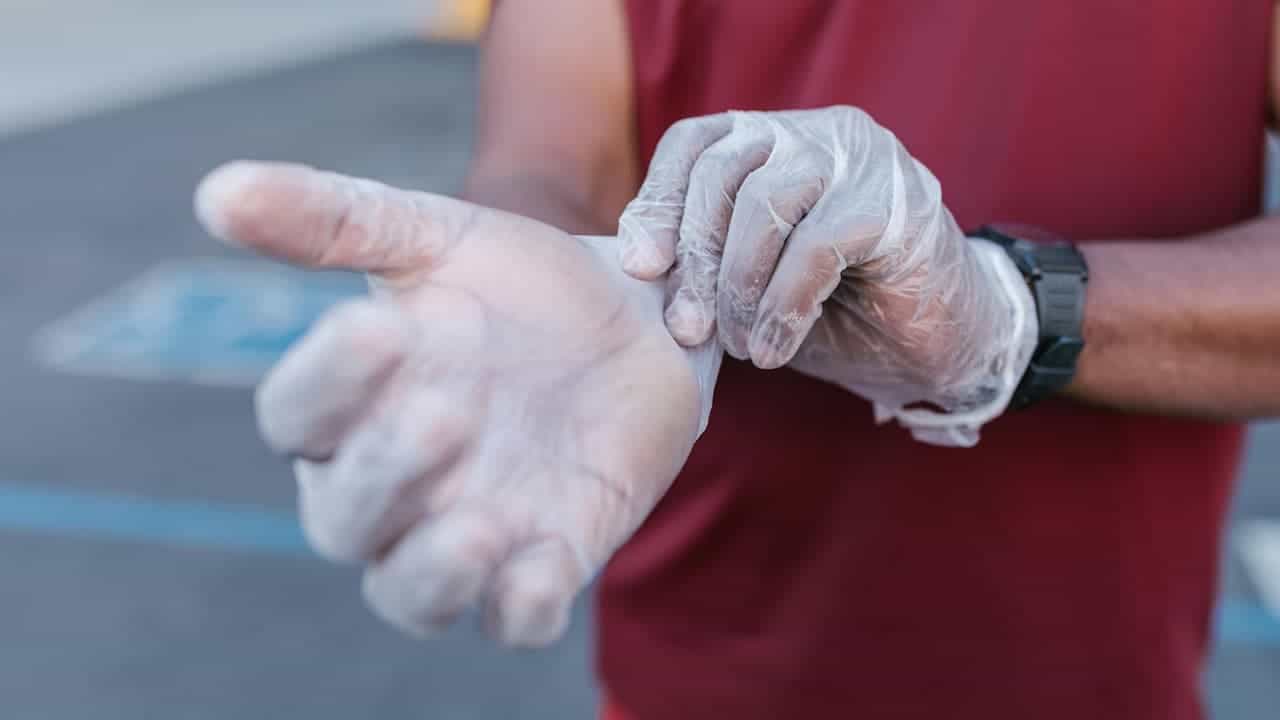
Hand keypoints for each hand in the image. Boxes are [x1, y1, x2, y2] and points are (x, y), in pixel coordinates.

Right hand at [195, 162, 717, 645]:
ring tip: (481, 526)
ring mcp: (466, 534)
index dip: (328, 382)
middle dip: (386, 472)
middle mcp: (391, 487)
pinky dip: (521, 608)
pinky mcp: (544, 563)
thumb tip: (215, 192)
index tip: (380, 329)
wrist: (638, 319)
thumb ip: (331, 220)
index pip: (299, 417)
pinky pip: (516, 618)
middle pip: (346, 515)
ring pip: (409, 593)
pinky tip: (542, 574)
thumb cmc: (519, 285)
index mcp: (348, 409)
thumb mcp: (435, 239)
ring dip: (434, 570)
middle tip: (445, 411)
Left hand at [617, 106, 1035, 444]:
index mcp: (778, 140)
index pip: (696, 143)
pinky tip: (775, 348)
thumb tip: (636, 266)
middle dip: (696, 257)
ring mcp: (863, 160)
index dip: (659, 201)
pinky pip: (815, 246)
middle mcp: (820, 133)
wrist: (942, 345)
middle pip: (724, 168)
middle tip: (686, 328)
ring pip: (766, 201)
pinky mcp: (899, 204)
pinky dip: (783, 304)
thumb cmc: (838, 312)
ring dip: (740, 285)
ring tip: (741, 343)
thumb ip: (707, 259)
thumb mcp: (755, 281)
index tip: (640, 266)